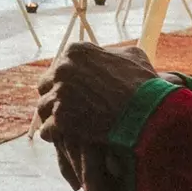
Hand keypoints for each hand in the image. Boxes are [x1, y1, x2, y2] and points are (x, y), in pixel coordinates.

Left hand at [34, 42, 152, 189]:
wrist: (147, 110)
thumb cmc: (144, 83)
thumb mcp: (133, 56)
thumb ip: (114, 53)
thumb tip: (110, 54)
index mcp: (76, 51)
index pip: (60, 66)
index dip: (66, 80)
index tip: (73, 91)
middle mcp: (63, 69)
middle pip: (46, 85)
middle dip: (54, 96)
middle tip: (65, 109)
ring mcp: (60, 93)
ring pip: (43, 107)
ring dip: (52, 116)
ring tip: (62, 126)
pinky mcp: (61, 118)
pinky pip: (46, 129)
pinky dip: (53, 135)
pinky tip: (62, 139)